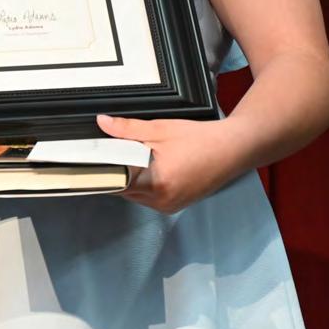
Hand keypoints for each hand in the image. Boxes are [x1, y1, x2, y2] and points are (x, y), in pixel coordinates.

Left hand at [98, 113, 244, 212]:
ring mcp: (169, 206)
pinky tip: (153, 167)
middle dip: (118, 169)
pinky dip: (145, 183)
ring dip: (132, 177)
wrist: (233, 149)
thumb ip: (127, 128)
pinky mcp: (175, 205)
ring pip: (135, 194)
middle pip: (123, 188)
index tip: (95, 156)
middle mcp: (162, 200)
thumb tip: (103, 123)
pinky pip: (149, 197)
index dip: (104, 167)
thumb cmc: (201, 140)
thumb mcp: (159, 129)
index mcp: (156, 183)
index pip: (115, 181)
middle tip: (119, 150)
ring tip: (141, 157)